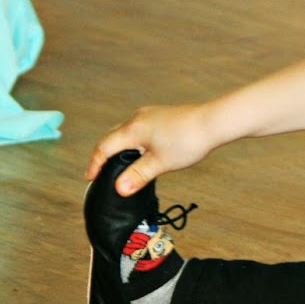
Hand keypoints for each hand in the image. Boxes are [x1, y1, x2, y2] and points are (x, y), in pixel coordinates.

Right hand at [85, 103, 215, 194]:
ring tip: (120, 165)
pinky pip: (139, 129)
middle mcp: (137, 118)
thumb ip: (138, 175)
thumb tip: (119, 189)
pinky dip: (133, 142)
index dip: (95, 164)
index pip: (104, 147)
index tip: (90, 178)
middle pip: (112, 137)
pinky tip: (142, 152)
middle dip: (105, 155)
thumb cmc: (188, 141)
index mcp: (132, 129)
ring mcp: (150, 115)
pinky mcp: (161, 116)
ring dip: (120, 147)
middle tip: (101, 172)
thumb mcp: (160, 163)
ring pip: (126, 132)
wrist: (214, 122)